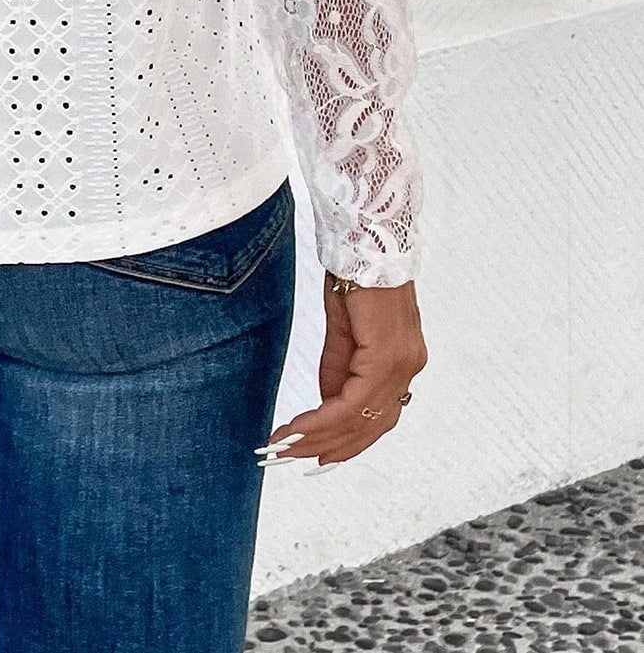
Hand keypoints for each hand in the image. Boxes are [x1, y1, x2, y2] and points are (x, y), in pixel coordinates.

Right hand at [259, 273, 426, 468]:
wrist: (366, 237)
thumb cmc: (355, 273)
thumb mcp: (343, 327)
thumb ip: (338, 366)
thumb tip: (327, 402)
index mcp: (401, 360)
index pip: (374, 415)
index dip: (343, 439)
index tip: (309, 451)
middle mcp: (409, 366)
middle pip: (370, 425)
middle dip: (328, 446)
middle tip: (290, 457)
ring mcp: (402, 362)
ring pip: (362, 418)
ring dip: (321, 436)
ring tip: (286, 446)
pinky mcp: (387, 354)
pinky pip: (354, 399)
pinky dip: (325, 416)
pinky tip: (301, 425)